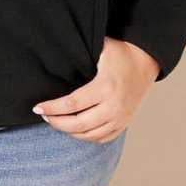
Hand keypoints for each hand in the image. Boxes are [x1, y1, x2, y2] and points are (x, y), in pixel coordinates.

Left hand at [32, 39, 159, 140]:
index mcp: (105, 87)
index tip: (38, 107)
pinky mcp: (124, 123)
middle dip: (56, 122)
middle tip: (44, 115)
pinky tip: (75, 130)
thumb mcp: (102, 47)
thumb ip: (81, 53)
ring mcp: (120, 118)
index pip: (71, 104)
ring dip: (69, 131)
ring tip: (57, 122)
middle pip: (77, 124)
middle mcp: (113, 106)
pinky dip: (86, 137)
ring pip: (89, 135)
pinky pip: (102, 138)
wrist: (147, 63)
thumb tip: (55, 53)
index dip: (51, 108)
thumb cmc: (122, 53)